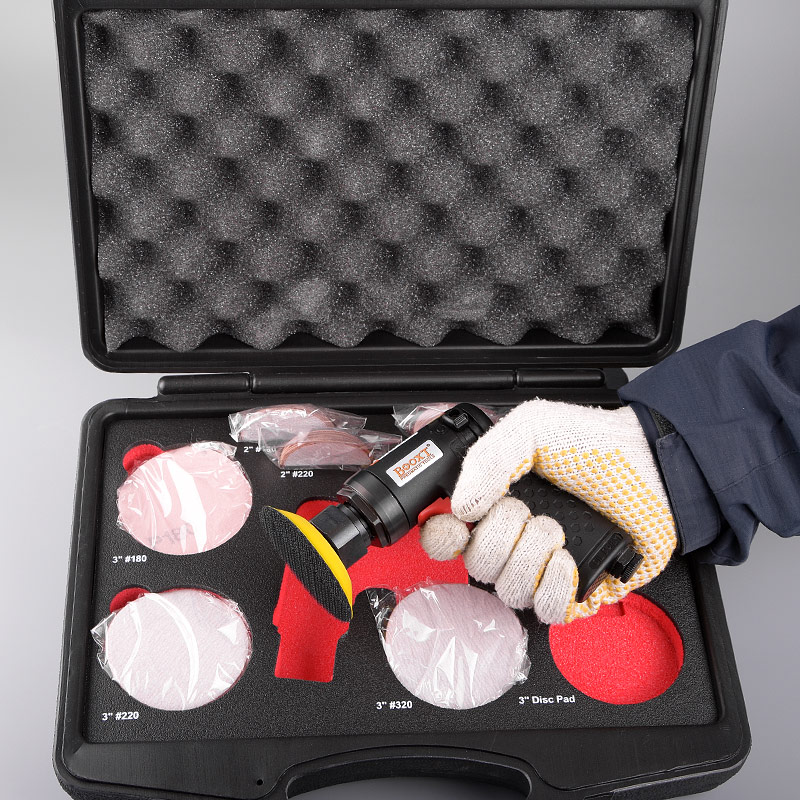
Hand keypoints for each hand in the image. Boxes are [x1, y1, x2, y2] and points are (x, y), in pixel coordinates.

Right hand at [420, 400, 675, 623]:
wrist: (652, 465)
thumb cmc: (594, 444)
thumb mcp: (531, 427)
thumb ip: (487, 458)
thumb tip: (461, 506)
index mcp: (495, 501)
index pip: (447, 534)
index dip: (443, 536)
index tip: (458, 525)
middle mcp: (515, 537)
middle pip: (477, 565)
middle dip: (501, 537)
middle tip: (527, 511)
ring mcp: (544, 566)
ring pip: (509, 590)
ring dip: (531, 558)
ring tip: (557, 530)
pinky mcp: (577, 589)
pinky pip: (548, 611)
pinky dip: (554, 588)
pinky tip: (568, 560)